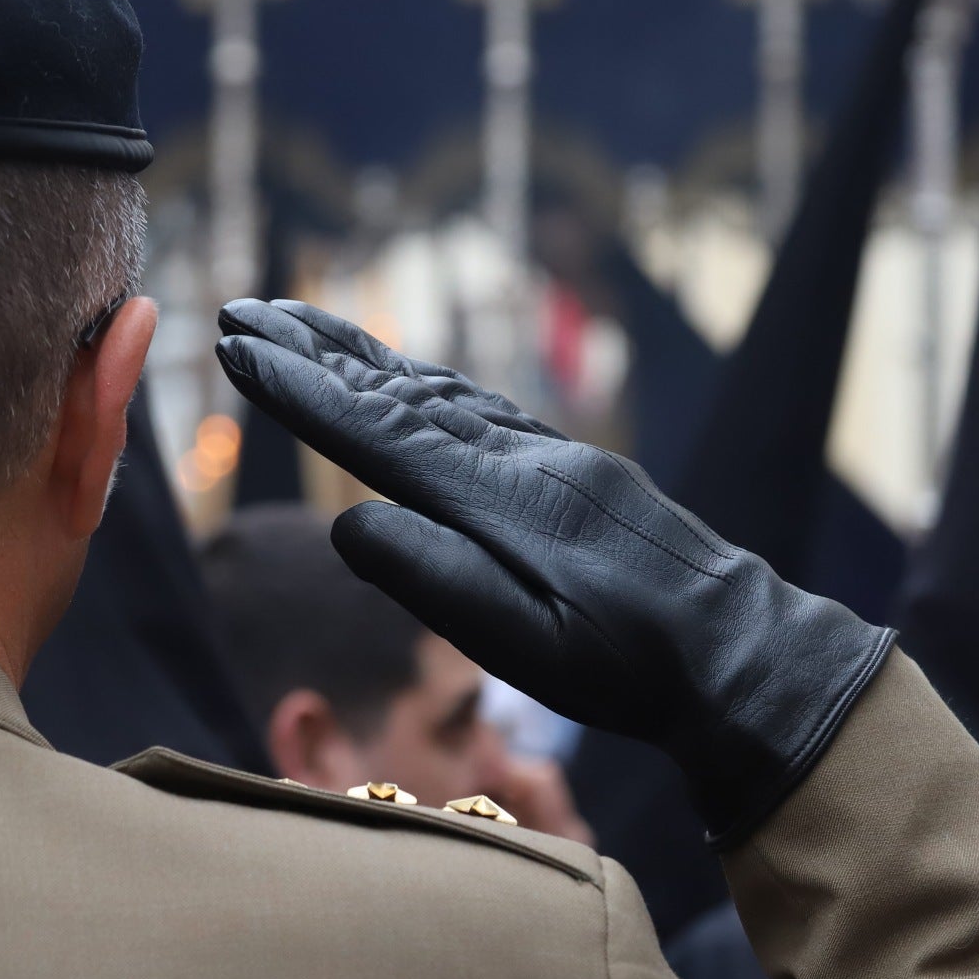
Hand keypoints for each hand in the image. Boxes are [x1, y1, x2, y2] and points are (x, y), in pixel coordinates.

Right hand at [215, 299, 894, 847]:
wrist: (741, 651)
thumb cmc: (630, 668)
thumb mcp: (525, 646)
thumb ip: (438, 580)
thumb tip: (348, 523)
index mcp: (498, 498)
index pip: (376, 431)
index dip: (301, 389)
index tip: (237, 345)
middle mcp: (520, 459)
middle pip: (399, 391)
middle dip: (315, 351)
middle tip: (244, 311)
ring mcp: (550, 458)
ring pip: (437, 391)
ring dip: (363, 358)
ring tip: (304, 328)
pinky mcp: (571, 470)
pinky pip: (478, 408)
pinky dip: (422, 382)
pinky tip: (406, 381)